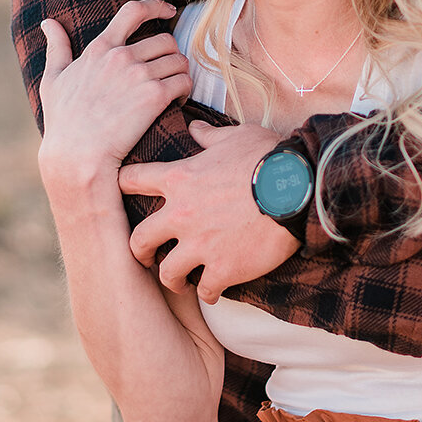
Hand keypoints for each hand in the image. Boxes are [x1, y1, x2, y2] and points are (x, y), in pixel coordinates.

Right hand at [38, 0, 191, 189]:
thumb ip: (56, 47)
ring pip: (179, 61)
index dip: (156, 6)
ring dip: (179, 74)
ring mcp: (139, 74)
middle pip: (166, 40)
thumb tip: (48, 22)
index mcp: (100, 48)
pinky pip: (184, 82)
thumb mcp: (53, 80)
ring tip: (171, 91)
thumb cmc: (63, 122)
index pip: (134, 11)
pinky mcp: (155, 96)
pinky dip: (185, 91)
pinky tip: (175, 103)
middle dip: (170, 56)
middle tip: (166, 74)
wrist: (76, 156)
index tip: (169, 11)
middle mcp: (121, 56)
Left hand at [118, 121, 297, 301]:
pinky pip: (204, 290)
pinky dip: (208, 292)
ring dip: (172, 278)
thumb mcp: (235, 137)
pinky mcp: (222, 268)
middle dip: (139, 250)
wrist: (298, 188)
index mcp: (179, 178)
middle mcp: (181, 214)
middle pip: (138, 239)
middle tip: (146, 255)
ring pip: (167, 272)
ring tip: (180, 282)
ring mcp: (200, 245)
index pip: (130, 180)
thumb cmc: (268, 157)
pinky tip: (214, 291)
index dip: (123, 186)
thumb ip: (209, 137)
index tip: (124, 195)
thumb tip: (195, 128)